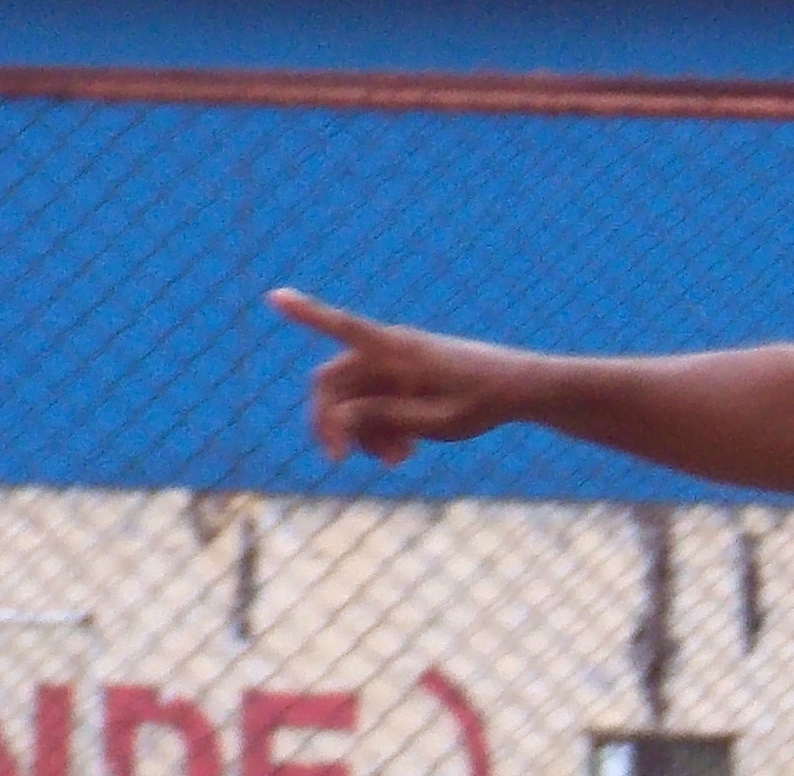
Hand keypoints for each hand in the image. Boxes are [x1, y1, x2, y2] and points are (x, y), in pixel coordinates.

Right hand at [270, 287, 525, 463]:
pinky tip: (404, 454)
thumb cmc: (483, 401)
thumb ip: (385, 417)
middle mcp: (389, 353)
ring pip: (353, 403)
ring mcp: (394, 368)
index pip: (344, 327)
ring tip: (398, 459)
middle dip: (333, 422)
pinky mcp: (402, 383)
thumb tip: (338, 418)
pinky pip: (374, 409)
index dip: (306, 314)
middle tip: (337, 460)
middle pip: (334, 383)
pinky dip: (380, 432)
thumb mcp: (436, 420)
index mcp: (398, 350)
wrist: (518, 391)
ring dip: (363, 434)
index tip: (275, 296)